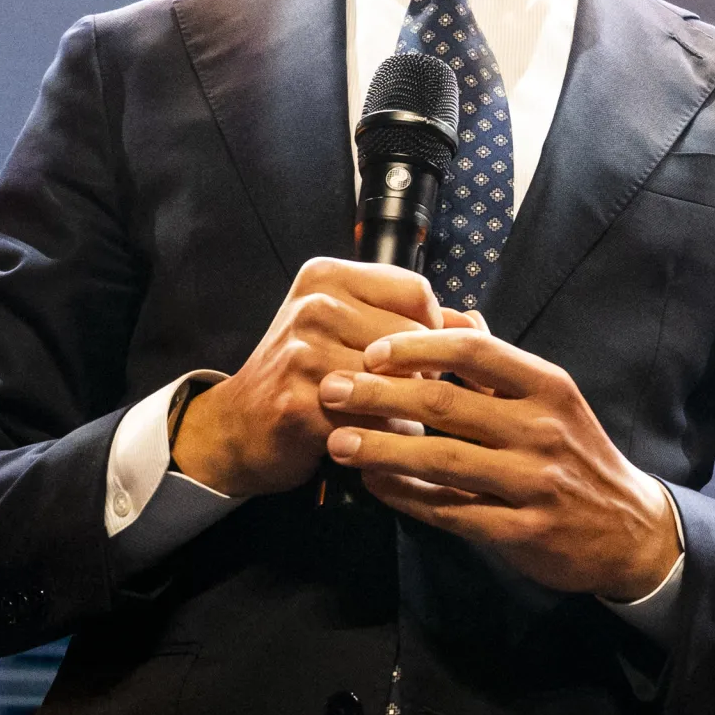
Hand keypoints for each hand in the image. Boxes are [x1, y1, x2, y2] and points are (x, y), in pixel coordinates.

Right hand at [173, 257, 442, 496]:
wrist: (238, 427)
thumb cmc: (304, 375)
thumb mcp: (347, 329)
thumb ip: (410, 321)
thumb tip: (476, 324)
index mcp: (327, 276)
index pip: (418, 292)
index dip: (432, 330)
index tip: (419, 355)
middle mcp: (314, 306)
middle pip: (415, 337)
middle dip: (422, 373)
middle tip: (401, 393)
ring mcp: (303, 353)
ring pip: (400, 381)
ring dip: (406, 410)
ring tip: (388, 416)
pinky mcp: (301, 402)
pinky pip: (377, 421)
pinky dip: (386, 437)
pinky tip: (371, 438)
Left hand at [318, 322, 684, 599]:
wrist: (628, 528)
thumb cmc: (576, 454)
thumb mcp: (551, 398)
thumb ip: (499, 363)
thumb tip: (455, 316)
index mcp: (547, 387)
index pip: (473, 352)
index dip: (416, 347)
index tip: (371, 350)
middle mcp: (543, 429)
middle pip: (446, 405)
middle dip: (379, 395)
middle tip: (331, 389)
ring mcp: (534, 482)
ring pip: (442, 461)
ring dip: (382, 449)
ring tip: (338, 441)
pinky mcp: (523, 531)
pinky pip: (452, 512)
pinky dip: (407, 498)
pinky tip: (375, 486)